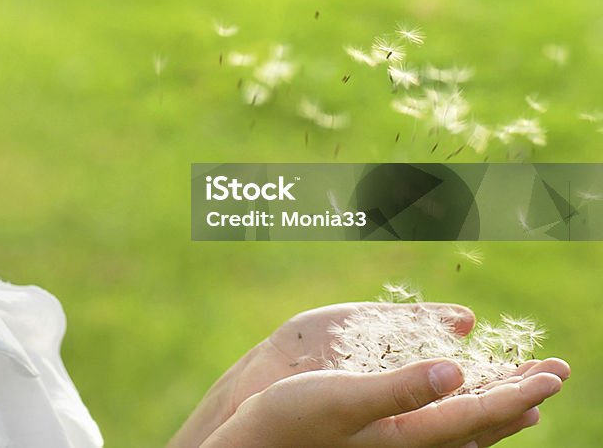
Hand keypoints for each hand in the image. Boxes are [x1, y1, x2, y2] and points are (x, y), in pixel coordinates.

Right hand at [200, 357, 566, 447]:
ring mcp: (396, 447)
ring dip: (500, 407)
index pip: (480, 413)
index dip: (521, 390)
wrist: (253, 447)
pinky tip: (461, 407)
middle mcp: (410, 447)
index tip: (556, 372)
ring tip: (525, 395)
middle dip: (522, 395)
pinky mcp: (381, 442)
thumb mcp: (342, 397)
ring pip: (465, 430)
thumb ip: (401, 387)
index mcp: (408, 435)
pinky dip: (465, 415)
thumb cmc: (290, 420)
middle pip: (483, 423)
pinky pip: (441, 431)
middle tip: (557, 372)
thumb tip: (459, 371)